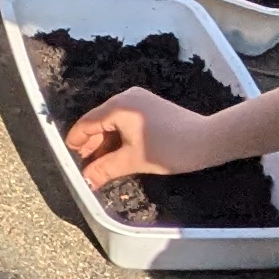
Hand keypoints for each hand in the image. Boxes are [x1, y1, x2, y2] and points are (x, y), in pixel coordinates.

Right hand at [67, 85, 220, 189]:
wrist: (209, 140)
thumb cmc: (170, 148)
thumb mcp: (134, 160)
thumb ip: (106, 168)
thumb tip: (86, 179)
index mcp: (118, 107)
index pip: (88, 123)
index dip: (77, 140)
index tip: (69, 155)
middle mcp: (126, 98)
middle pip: (99, 121)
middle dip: (91, 144)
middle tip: (85, 165)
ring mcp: (140, 101)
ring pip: (113, 122)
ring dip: (106, 142)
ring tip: (101, 163)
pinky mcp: (151, 108)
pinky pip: (126, 121)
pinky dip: (119, 137)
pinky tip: (119, 153)